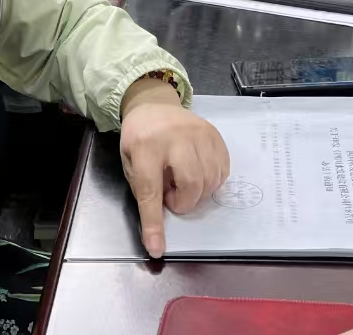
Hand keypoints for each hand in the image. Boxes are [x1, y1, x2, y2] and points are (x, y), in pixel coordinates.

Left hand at [119, 77, 229, 258]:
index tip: (157, 247)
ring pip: (210, 179)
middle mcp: (176, 137)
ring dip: (198, 193)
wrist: (153, 105)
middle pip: (191, 184)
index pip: (151, 191)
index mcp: (146, 146)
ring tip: (183, 182)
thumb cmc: (139, 139)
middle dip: (183, 202)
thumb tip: (162, 220)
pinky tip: (198, 175)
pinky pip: (222, 169)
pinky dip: (212, 182)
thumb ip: (145, 190)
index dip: (154, 222)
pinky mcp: (214, 134)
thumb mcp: (130, 162)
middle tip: (171, 197)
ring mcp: (199, 133)